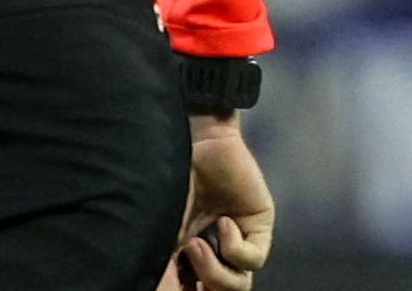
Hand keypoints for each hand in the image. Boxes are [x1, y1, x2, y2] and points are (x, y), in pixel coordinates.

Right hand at [174, 115, 273, 288]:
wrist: (184, 137)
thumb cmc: (158, 175)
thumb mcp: (155, 226)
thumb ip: (160, 263)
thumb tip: (161, 289)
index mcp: (179, 248)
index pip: (189, 285)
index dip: (183, 290)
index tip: (172, 287)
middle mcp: (208, 247)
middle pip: (216, 289)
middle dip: (206, 287)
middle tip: (188, 281)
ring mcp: (233, 238)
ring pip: (238, 284)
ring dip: (215, 273)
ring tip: (196, 246)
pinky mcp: (257, 227)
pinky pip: (254, 259)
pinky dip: (235, 247)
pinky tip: (222, 222)